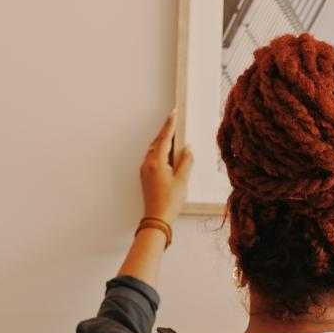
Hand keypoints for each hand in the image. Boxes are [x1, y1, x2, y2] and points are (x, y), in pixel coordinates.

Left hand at [139, 108, 192, 225]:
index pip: (164, 138)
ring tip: (173, 135)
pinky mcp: (146, 176)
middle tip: (174, 121)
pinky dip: (160, 151)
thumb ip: (186, 161)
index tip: (173, 114)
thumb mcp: (183, 180)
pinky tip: (167, 153)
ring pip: (154, 150)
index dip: (170, 125)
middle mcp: (148, 164)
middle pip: (157, 142)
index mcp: (157, 162)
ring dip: (162, 141)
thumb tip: (188, 148)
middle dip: (166, 131)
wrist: (157, 218)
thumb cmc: (170, 201)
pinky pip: (152, 158)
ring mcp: (145, 170)